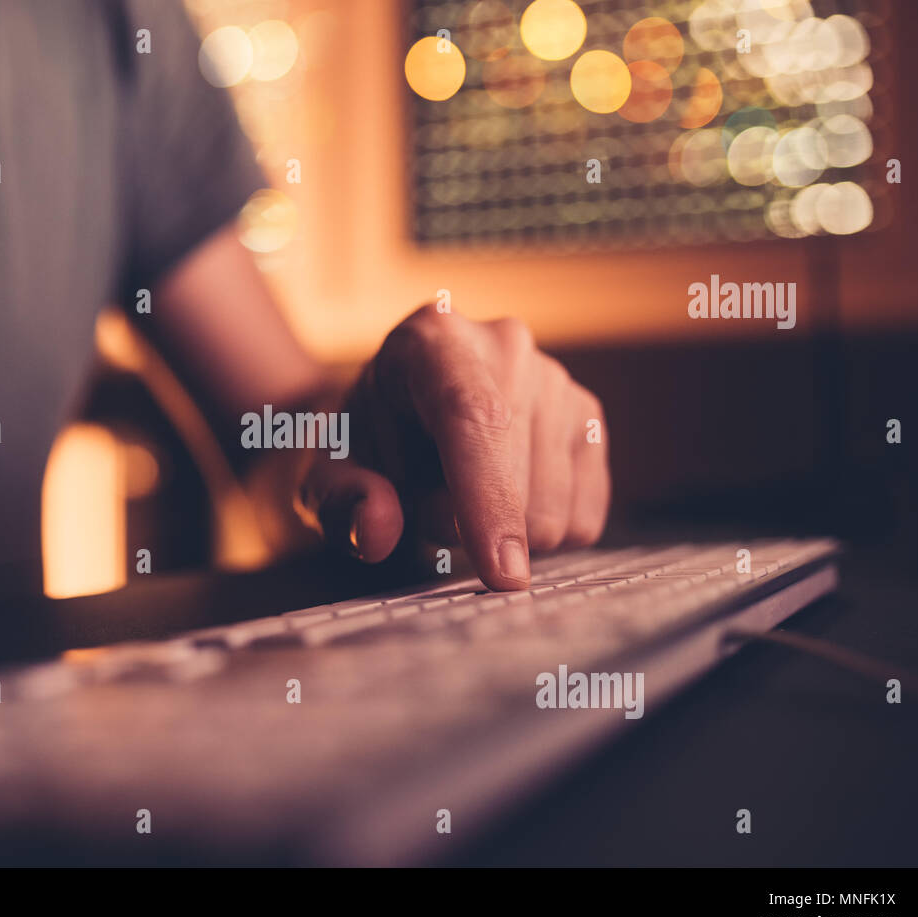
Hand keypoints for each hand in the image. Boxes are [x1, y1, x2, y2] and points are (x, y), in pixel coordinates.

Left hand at [297, 305, 609, 589]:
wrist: (397, 416)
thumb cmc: (365, 446)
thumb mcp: (329, 476)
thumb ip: (342, 502)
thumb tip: (377, 529)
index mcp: (431, 342)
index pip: (473, 417)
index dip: (488, 498)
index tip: (501, 573)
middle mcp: (504, 345)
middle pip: (517, 478)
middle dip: (468, 526)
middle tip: (424, 501)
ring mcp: (555, 379)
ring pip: (555, 510)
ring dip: (500, 530)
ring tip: (460, 492)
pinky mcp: (588, 418)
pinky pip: (583, 519)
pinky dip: (539, 533)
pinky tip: (502, 498)